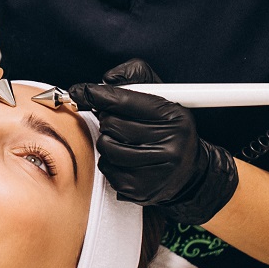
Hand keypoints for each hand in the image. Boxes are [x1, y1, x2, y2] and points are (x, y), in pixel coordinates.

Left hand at [69, 59, 238, 224]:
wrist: (188, 172)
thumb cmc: (169, 129)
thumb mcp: (162, 96)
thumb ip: (134, 78)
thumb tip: (105, 81)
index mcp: (173, 117)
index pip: (124, 100)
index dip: (97, 94)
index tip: (80, 91)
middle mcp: (169, 145)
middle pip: (111, 124)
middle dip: (108, 120)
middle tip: (119, 122)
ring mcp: (155, 171)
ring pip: (105, 146)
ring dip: (107, 140)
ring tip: (123, 141)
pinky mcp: (140, 189)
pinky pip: (106, 168)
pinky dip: (110, 161)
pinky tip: (126, 159)